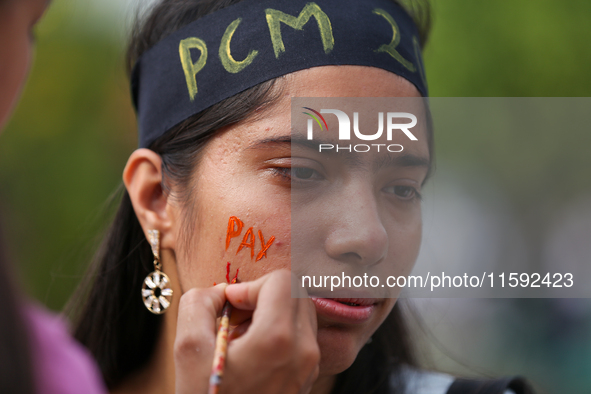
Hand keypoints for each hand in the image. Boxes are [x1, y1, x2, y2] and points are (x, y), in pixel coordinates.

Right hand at [174, 270, 319, 393]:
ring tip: (243, 336)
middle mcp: (304, 350)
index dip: (250, 285)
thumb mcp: (188, 349)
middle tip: (237, 318)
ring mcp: (310, 366)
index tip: (230, 306)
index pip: (282, 280)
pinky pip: (302, 335)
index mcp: (279, 339)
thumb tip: (222, 291)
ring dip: (273, 312)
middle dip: (264, 295)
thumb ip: (200, 302)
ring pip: (301, 312)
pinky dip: (280, 331)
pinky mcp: (308, 376)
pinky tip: (253, 352)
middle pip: (297, 292)